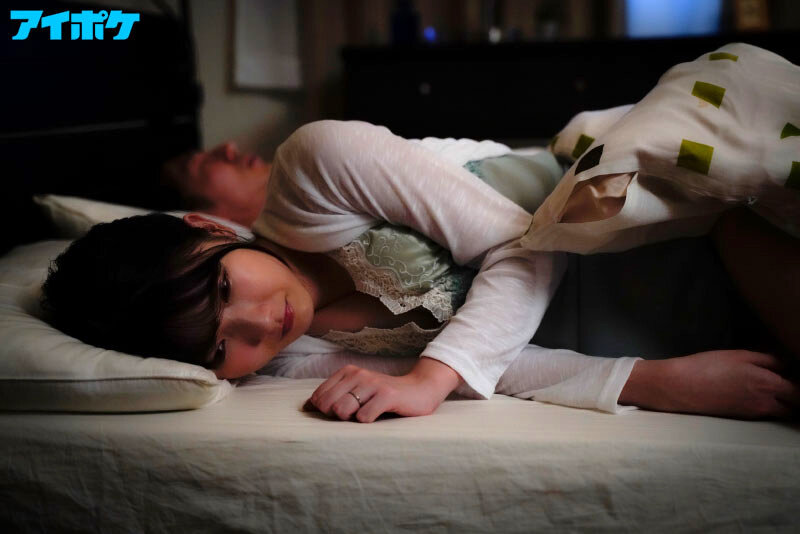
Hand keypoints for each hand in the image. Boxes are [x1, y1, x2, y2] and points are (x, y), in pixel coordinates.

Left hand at [305, 357, 461, 422]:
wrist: (420, 390)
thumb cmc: (384, 396)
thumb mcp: (358, 391)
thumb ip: (334, 395)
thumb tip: (308, 406)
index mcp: (348, 372)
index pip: (318, 397)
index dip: (325, 411)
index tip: (343, 413)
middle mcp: (358, 374)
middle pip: (328, 405)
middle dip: (337, 416)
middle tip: (355, 415)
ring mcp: (373, 384)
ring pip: (342, 410)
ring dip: (351, 419)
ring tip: (366, 415)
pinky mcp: (387, 396)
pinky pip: (364, 417)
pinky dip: (368, 422)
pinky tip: (378, 417)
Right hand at [621, 350, 799, 418]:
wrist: (680, 388)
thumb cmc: (708, 366)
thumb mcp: (740, 355)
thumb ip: (768, 360)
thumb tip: (787, 366)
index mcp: (769, 385)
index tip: (794, 376)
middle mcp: (767, 404)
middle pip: (795, 406)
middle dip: (795, 396)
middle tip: (786, 381)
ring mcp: (754, 414)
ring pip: (781, 411)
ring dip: (783, 402)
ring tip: (773, 386)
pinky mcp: (742, 418)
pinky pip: (765, 413)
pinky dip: (768, 404)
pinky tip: (754, 392)